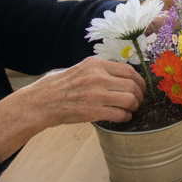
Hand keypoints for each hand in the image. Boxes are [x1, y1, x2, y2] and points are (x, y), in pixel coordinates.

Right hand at [0, 58, 144, 161]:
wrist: (40, 103)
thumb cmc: (58, 86)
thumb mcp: (79, 69)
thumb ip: (99, 71)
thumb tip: (121, 76)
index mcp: (95, 64)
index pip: (128, 70)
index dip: (139, 80)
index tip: (141, 87)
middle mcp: (97, 77)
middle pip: (132, 85)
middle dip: (139, 95)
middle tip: (138, 101)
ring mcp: (96, 94)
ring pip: (129, 100)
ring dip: (134, 106)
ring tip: (131, 109)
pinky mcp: (93, 111)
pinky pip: (120, 114)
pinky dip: (126, 117)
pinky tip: (123, 117)